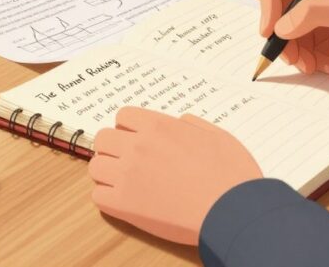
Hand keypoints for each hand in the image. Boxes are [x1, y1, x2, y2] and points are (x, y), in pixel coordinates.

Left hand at [88, 107, 261, 245]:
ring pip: (95, 167)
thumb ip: (194, 125)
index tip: (137, 139)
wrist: (233, 212)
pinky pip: (98, 196)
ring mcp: (127, 175)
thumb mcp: (218, 136)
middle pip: (103, 139)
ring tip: (125, 183)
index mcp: (159, 127)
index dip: (129, 128)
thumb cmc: (232, 176)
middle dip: (113, 148)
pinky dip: (108, 198)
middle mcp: (138, 146)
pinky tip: (125, 202)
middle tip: (128, 161)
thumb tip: (180, 121)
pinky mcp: (124, 204)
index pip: (123, 116)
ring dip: (107, 173)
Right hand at [260, 0, 328, 83]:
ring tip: (310, 66)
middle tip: (287, 56)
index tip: (268, 29)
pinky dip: (313, 57)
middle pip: (286, 3)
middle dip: (283, 31)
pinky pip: (312, 42)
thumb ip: (313, 14)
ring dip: (297, 49)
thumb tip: (280, 25)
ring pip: (296, 27)